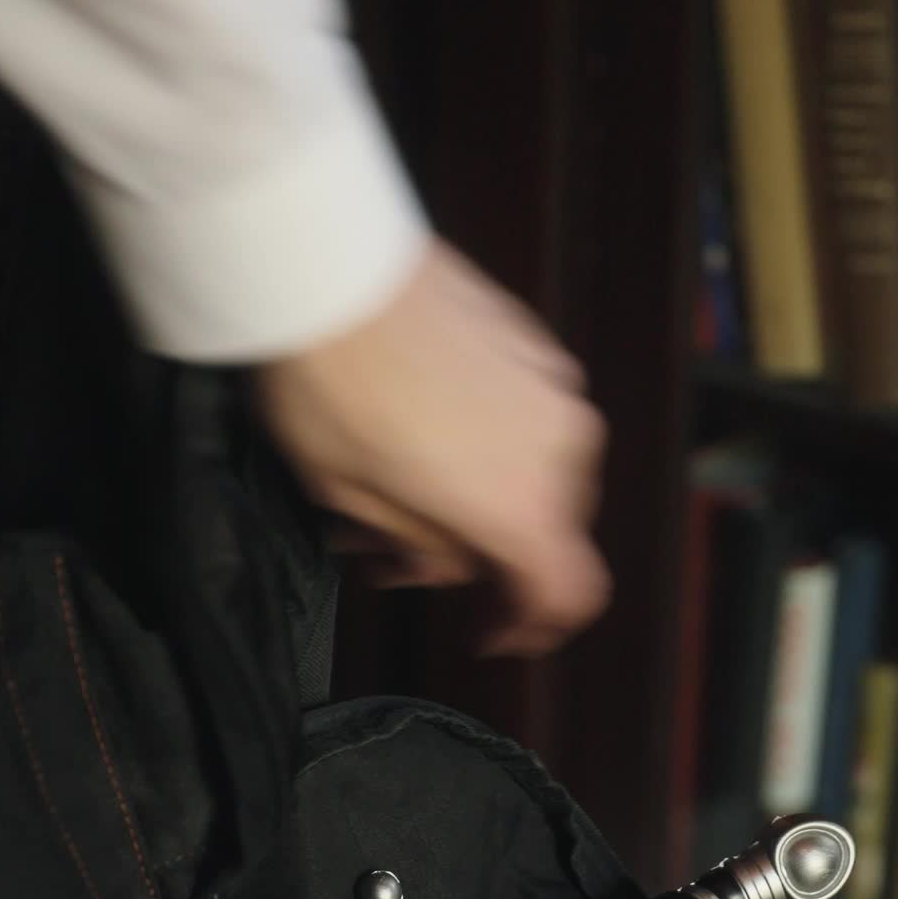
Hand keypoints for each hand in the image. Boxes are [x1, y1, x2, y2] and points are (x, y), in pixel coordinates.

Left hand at [250, 240, 610, 655]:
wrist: (326, 266)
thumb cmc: (331, 386)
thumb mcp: (356, 503)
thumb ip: (421, 549)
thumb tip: (443, 564)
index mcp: (521, 507)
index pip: (570, 596)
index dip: (534, 629)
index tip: (493, 633)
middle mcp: (560, 451)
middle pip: (550, 537)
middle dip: (486, 556)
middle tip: (408, 554)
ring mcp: (554, 390)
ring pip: (540, 476)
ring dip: (488, 496)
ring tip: (405, 490)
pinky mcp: (536, 344)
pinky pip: (530, 421)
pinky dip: (493, 444)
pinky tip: (427, 434)